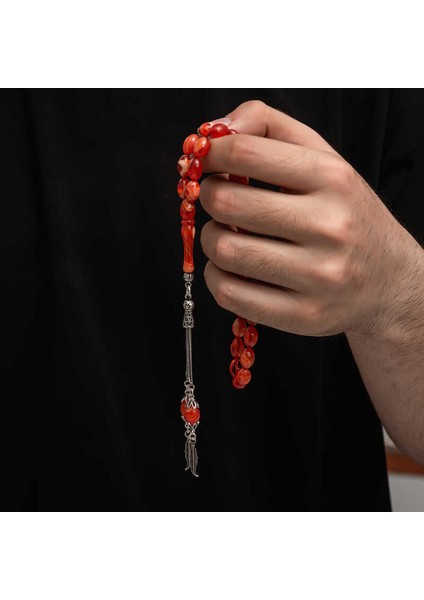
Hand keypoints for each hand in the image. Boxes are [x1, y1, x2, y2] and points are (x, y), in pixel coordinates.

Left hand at [200, 100, 423, 336]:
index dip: (210, 154)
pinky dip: (218, 278)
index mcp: (332, 178)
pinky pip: (230, 294)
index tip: (205, 161)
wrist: (389, 281)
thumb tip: (216, 130)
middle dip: (209, 199)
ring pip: (224, 251)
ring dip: (211, 240)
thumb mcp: (322, 159)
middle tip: (219, 201)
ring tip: (229, 236)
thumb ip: (270, 127)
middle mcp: (330, 226)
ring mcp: (318, 276)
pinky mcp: (304, 315)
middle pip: (227, 203)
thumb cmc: (345, 214)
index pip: (245, 153)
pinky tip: (233, 269)